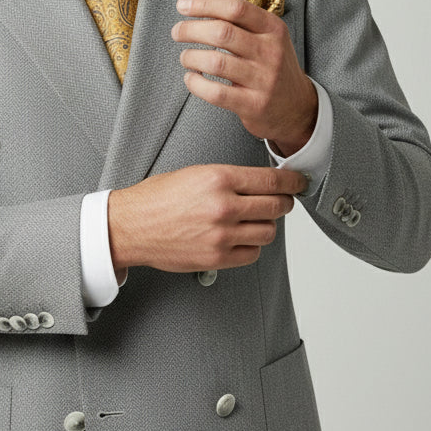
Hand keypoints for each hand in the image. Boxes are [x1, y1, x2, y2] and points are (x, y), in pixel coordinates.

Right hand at [107, 162, 308, 276]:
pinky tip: (240, 238)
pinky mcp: (217, 257)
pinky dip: (252, 246)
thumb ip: (230, 178)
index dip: (292, 181)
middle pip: (277, 206)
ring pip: (268, 232)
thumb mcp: (195, 173)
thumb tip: (261, 183)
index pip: (272, 179)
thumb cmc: (157, 199)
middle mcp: (223, 205)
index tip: (299, 182)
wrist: (131, 225)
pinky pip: (252, 253)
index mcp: (219, 178)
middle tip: (282, 202)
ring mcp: (221, 234)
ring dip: (266, 226)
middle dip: (284, 203)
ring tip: (254, 221)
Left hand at [171, 0, 317, 154]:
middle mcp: (270, 51)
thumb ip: (233, 8)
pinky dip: (196, 84)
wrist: (296, 107)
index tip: (182, 6)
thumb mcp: (261, 33)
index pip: (235, 7)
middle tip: (177, 32)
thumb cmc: (271, 63)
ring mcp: (264, 80)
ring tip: (185, 57)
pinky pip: (216, 93)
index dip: (204, 4)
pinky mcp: (254, 105)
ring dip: (191, 57)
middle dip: (191, 29)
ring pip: (216, 63)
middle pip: (222, 32)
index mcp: (272, 28)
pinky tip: (191, 78)